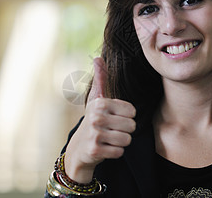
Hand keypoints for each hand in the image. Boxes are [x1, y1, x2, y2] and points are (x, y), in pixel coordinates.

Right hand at [64, 57, 135, 182]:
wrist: (79, 147)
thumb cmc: (93, 119)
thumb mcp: (96, 99)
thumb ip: (100, 78)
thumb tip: (97, 57)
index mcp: (101, 103)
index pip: (132, 111)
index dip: (127, 116)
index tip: (115, 117)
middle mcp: (97, 117)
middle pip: (132, 126)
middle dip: (125, 130)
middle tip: (112, 130)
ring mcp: (95, 134)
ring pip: (127, 140)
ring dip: (121, 142)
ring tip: (109, 139)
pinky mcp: (95, 150)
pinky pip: (119, 152)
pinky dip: (115, 152)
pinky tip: (105, 148)